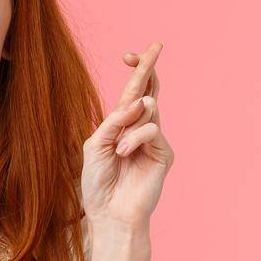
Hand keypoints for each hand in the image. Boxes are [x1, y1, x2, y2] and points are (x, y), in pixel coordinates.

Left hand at [80, 42, 173, 228]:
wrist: (110, 214)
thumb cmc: (98, 184)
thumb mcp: (96, 145)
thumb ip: (114, 121)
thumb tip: (140, 101)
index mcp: (122, 126)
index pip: (132, 92)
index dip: (135, 71)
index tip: (129, 54)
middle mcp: (140, 129)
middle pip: (149, 89)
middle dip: (149, 67)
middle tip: (155, 45)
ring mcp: (154, 140)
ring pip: (149, 109)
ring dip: (129, 124)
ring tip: (118, 149)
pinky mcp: (163, 153)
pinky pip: (152, 130)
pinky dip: (135, 139)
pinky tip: (124, 155)